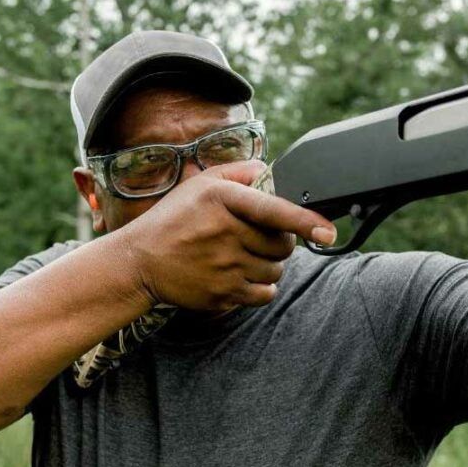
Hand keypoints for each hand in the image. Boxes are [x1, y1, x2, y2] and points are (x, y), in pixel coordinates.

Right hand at [123, 160, 336, 310]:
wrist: (139, 261)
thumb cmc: (174, 219)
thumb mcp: (200, 184)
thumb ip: (238, 173)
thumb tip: (268, 173)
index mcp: (222, 200)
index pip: (273, 210)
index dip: (305, 221)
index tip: (328, 231)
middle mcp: (224, 233)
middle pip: (282, 245)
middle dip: (282, 242)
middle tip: (260, 239)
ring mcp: (224, 266)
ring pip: (275, 270)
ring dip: (270, 265)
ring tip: (245, 257)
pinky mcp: (222, 293)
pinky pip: (264, 294)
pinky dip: (262, 287)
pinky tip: (244, 276)